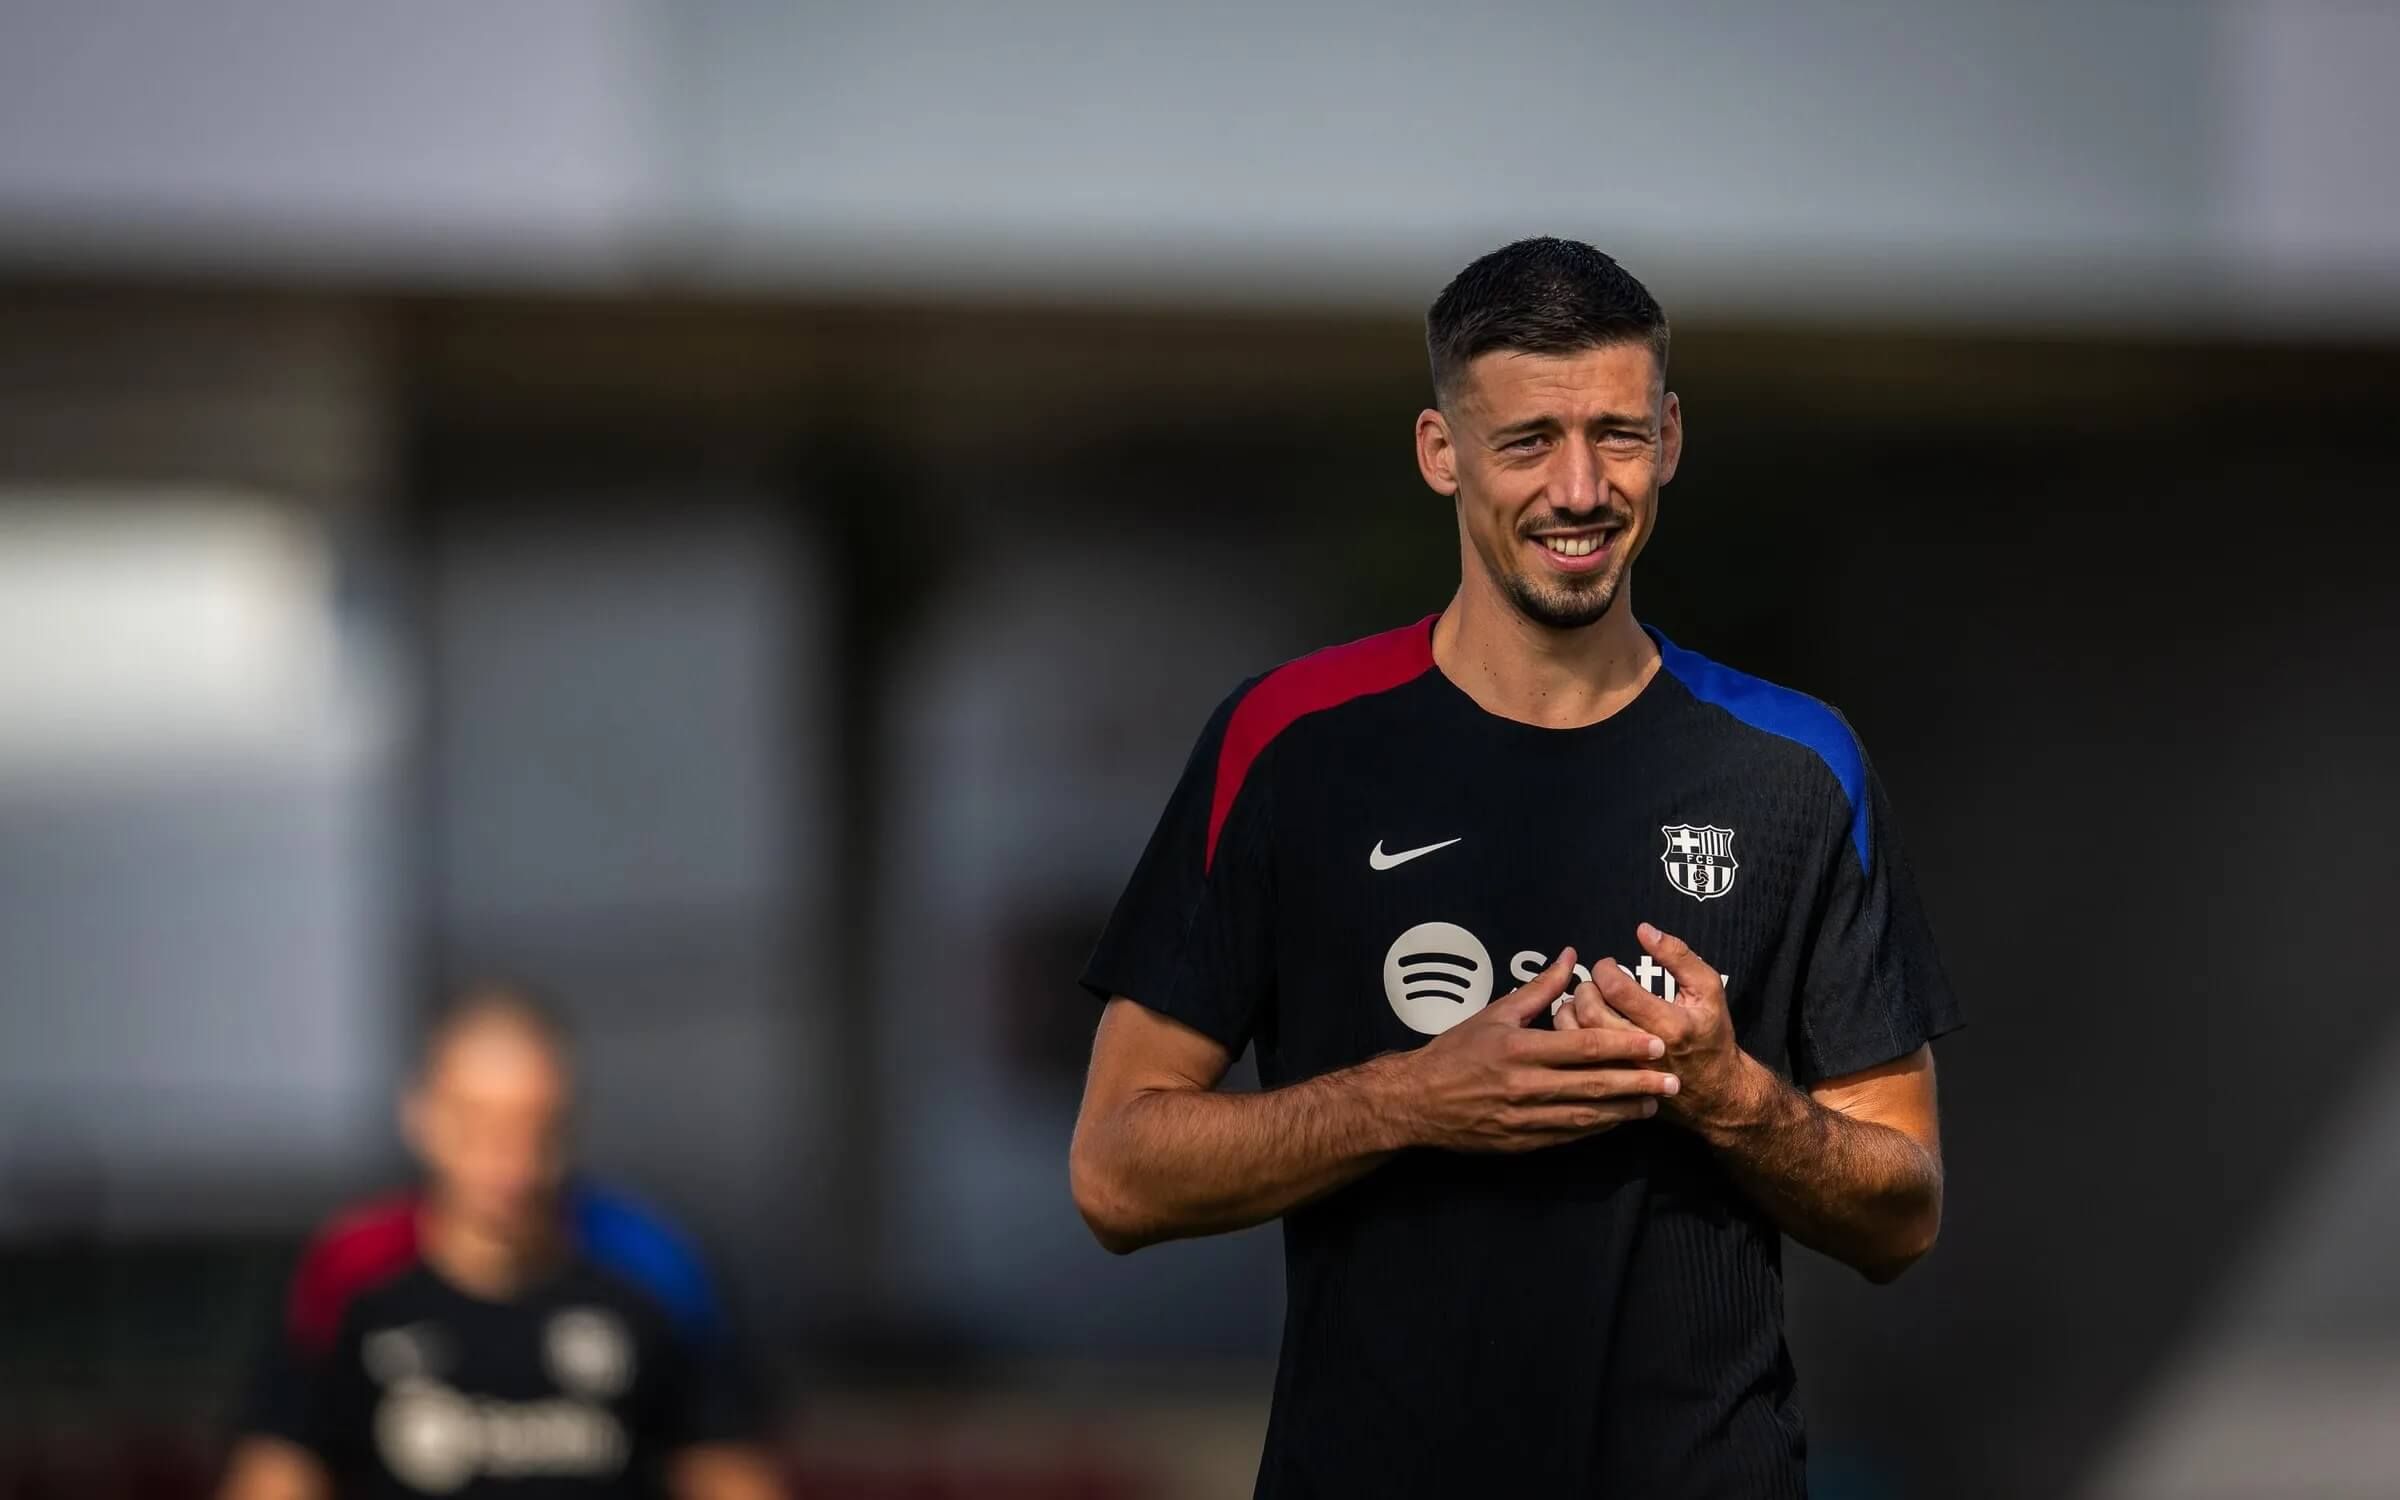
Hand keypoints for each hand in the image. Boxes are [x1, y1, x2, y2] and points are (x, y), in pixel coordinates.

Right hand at [1385, 946, 1679, 1152]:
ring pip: (1586, 1114)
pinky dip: (1597, 1127)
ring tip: (1655, 1102)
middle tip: (1673, 1079)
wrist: (1417, 1101)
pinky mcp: (1522, 1141)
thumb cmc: (1455, 1052)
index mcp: (1519, 1048)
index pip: (1582, 1047)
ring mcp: (1524, 1117)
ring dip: (1625, 1110)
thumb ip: (1539, 989)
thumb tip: (1572, 958)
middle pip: (1593, 1084)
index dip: (1623, 1045)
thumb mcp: (1494, 1013)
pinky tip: (1618, 1119)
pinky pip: (1568, 1134)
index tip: (1655, 1044)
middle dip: (1637, 1082)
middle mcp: (1524, 1084)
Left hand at [1587, 923, 1762, 1131]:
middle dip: (1585, 988)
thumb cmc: (1712, 1034)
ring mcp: (1625, 1070)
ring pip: (1577, 1037)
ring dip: (1572, 1010)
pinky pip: (1575, 1059)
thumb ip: (1678, 956)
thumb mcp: (1708, 989)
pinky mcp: (1613, 1083)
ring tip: (1586, 1000)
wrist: (1716, 1091)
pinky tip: (1581, 1023)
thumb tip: (1643, 930)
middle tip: (1594, 982)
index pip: (1617, 989)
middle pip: (1591, 1013)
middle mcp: (1642, 1050)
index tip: (1609, 965)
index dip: (1605, 969)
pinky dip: (1570, 1035)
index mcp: (1668, 1024)